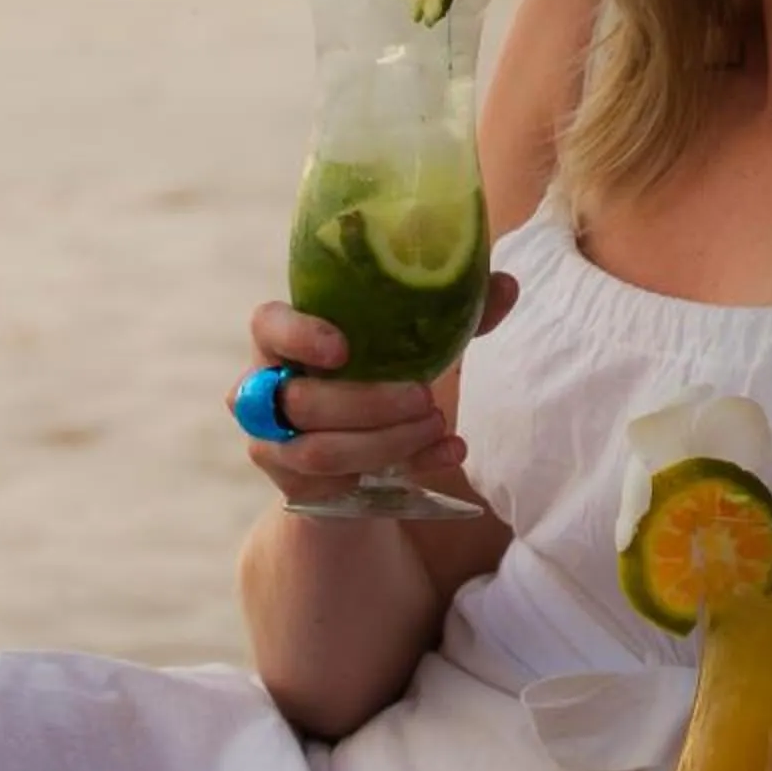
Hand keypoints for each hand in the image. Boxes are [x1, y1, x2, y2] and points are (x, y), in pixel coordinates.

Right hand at [233, 276, 517, 507]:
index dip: (297, 335)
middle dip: (370, 403)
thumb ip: (455, 313)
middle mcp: (266, 390)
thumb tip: (505, 285)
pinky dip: (408, 466)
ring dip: (388, 440)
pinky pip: (344, 484)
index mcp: (287, 339)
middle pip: (303, 400)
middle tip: (426, 396)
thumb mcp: (412, 345)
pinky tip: (448, 453)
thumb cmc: (377, 379)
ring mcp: (275, 443)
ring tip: (437, 423)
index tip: (344, 348)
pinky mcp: (296, 485)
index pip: (266, 325)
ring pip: (321, 450)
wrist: (355, 462)